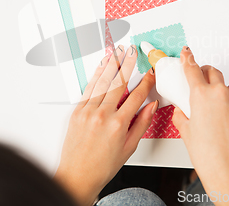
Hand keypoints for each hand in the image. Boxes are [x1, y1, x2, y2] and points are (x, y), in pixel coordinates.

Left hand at [55, 45, 157, 205]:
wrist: (77, 176)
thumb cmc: (102, 166)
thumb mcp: (129, 147)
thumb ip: (142, 124)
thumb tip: (151, 106)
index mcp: (118, 125)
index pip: (137, 96)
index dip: (146, 82)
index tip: (150, 73)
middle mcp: (102, 115)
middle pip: (118, 83)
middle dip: (127, 64)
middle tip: (132, 51)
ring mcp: (88, 112)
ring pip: (102, 82)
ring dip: (111, 65)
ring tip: (117, 52)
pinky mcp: (77, 111)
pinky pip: (88, 89)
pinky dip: (96, 76)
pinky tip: (101, 67)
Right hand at [173, 47, 228, 204]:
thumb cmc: (207, 154)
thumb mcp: (186, 131)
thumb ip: (181, 114)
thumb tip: (181, 110)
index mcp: (200, 95)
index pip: (192, 69)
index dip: (188, 58)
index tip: (187, 52)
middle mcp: (220, 93)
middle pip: (213, 71)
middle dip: (207, 74)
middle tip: (204, 85)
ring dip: (224, 93)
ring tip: (221, 112)